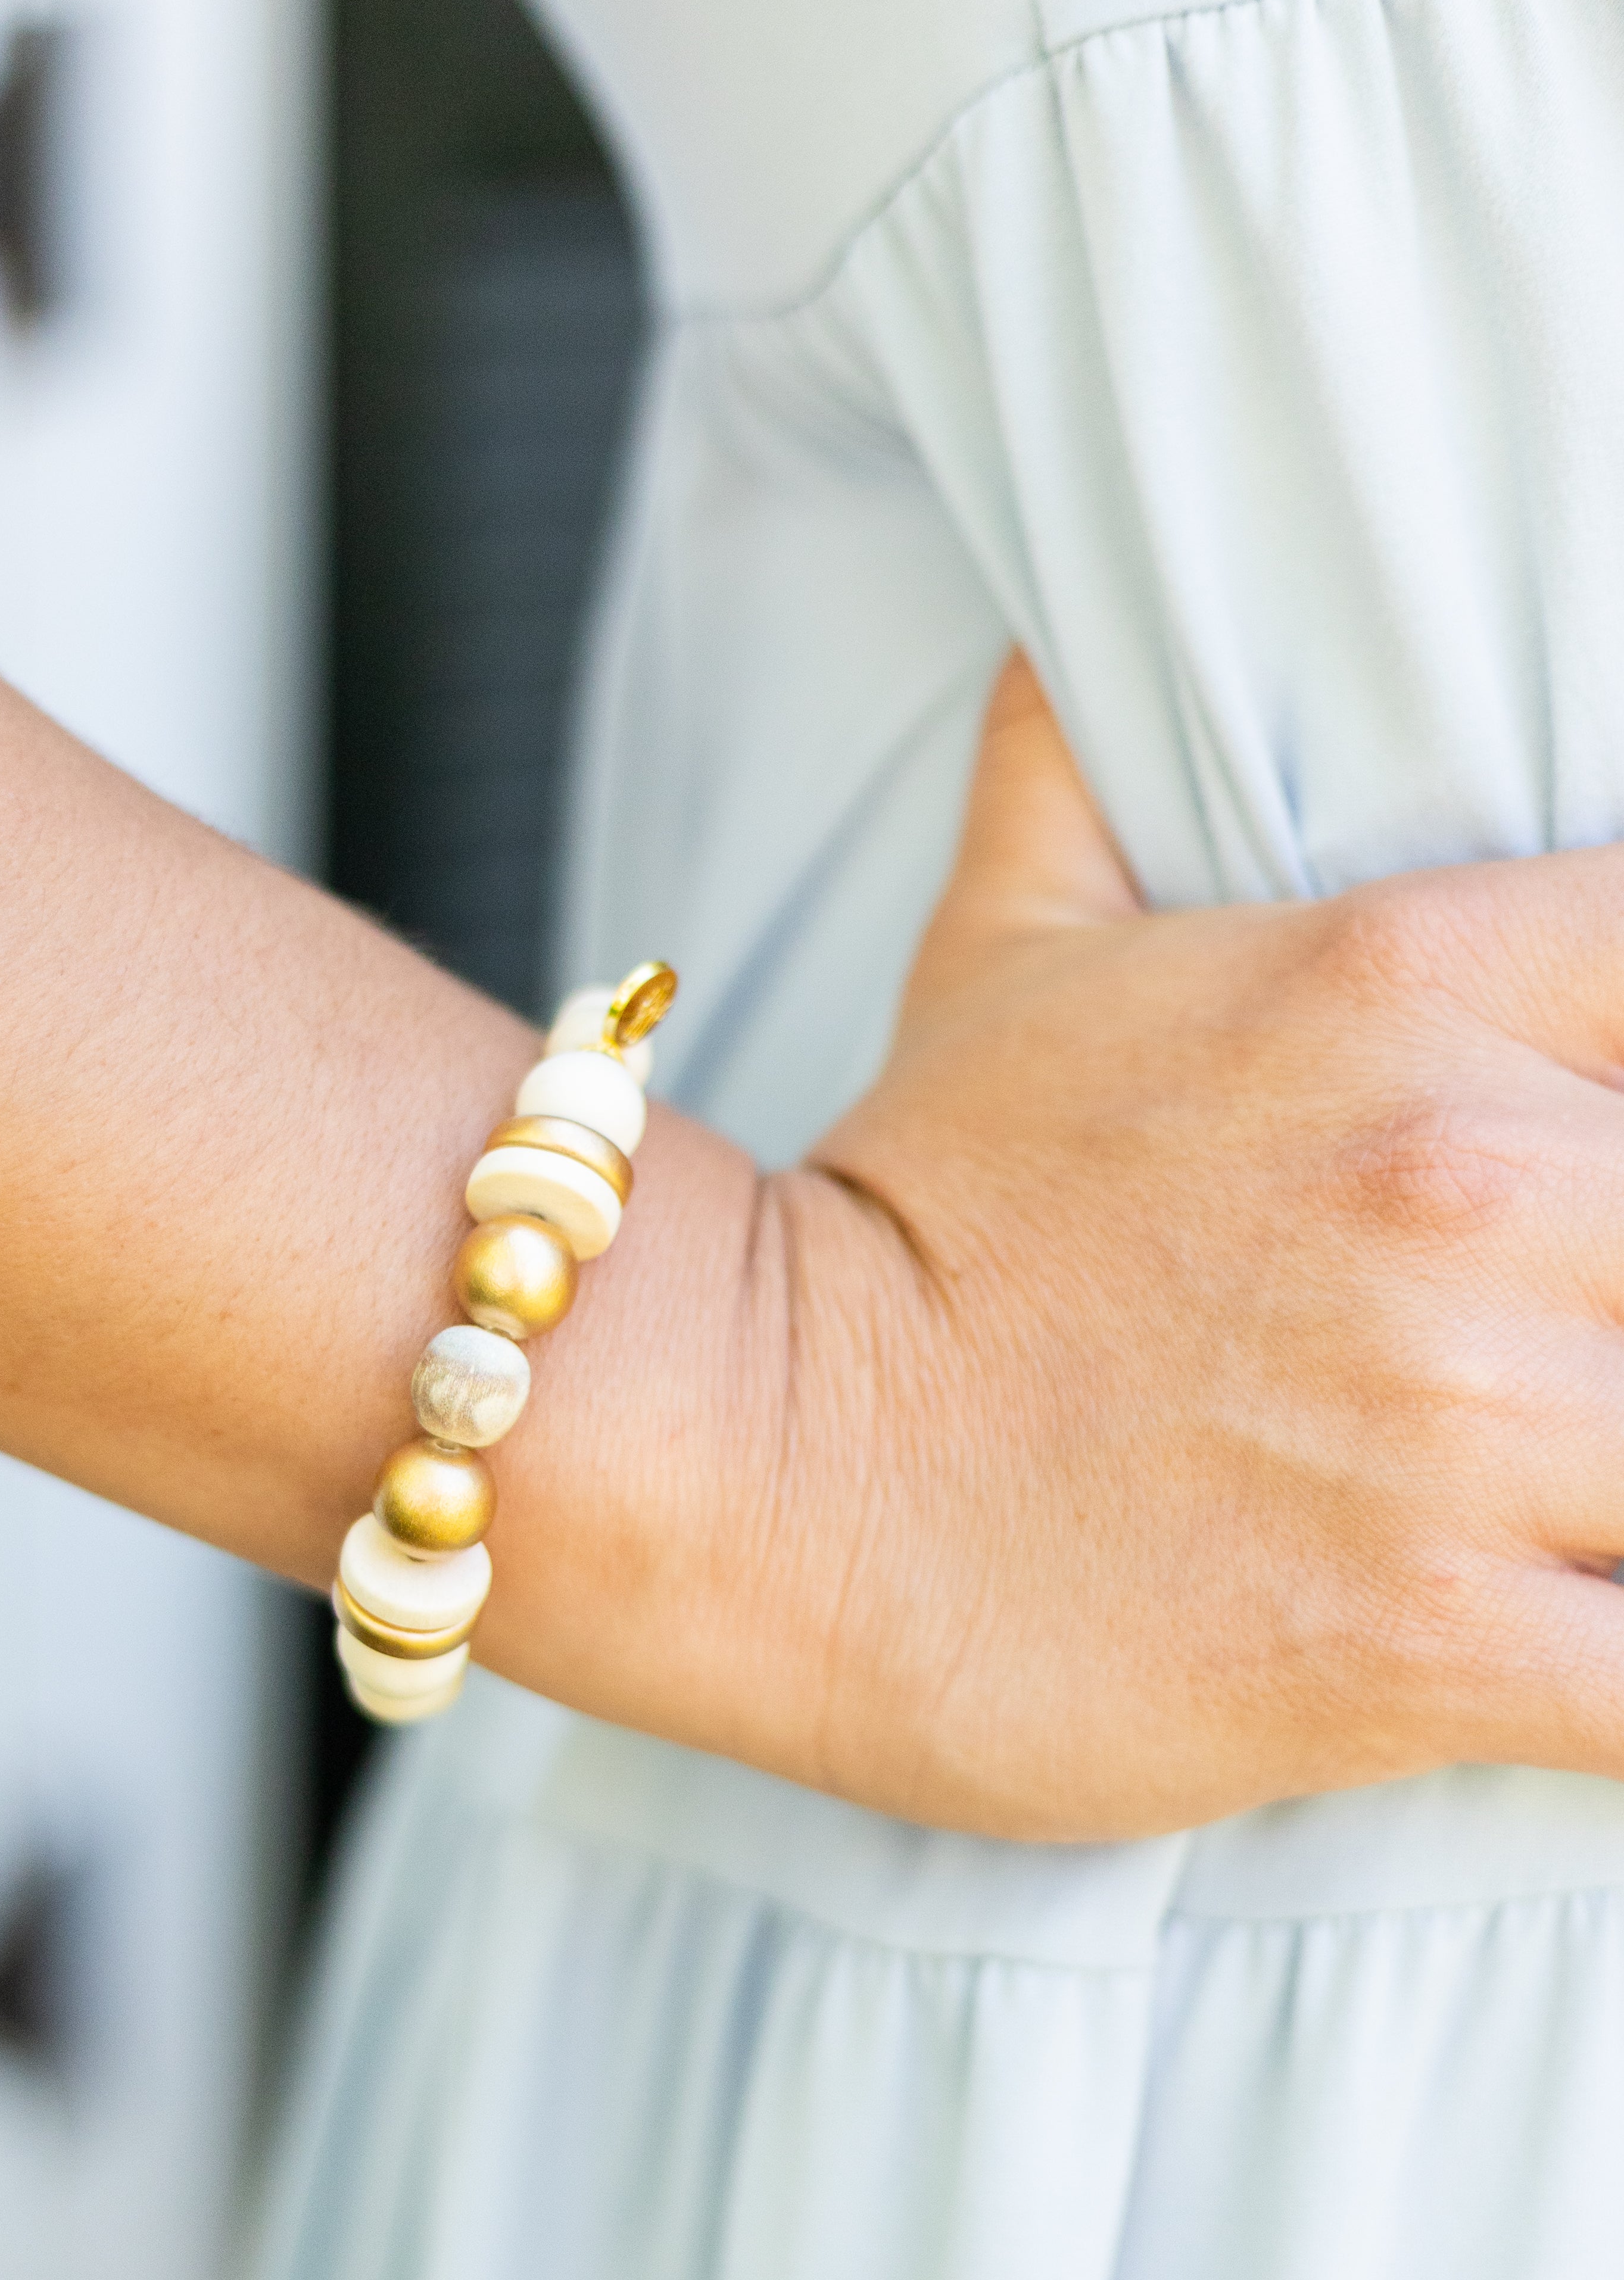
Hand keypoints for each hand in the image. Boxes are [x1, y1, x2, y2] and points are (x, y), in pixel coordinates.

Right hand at [761, 654, 1623, 1839]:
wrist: (742, 1466)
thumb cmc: (901, 1220)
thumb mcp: (1008, 944)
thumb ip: (1081, 765)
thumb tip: (1068, 630)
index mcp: (1411, 988)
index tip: (1603, 1154)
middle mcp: (1470, 1187)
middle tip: (1572, 1350)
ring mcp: (1459, 1427)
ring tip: (1566, 1502)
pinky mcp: (1426, 1643)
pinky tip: (1589, 1649)